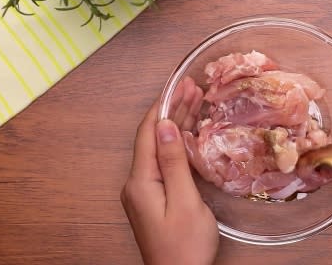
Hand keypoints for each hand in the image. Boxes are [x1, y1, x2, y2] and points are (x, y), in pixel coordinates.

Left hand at [121, 77, 216, 264]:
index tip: (181, 84)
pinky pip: (163, 162)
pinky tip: (189, 132)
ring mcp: (144, 191)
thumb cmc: (185, 246)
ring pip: (159, 148)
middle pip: (153, 138)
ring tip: (194, 100)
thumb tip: (164, 126)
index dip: (164, 105)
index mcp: (141, 181)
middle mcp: (137, 183)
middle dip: (172, 110)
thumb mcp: (184, 201)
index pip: (148, 133)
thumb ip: (174, 162)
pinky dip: (177, 143)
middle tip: (193, 87)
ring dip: (176, 124)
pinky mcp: (154, 197)